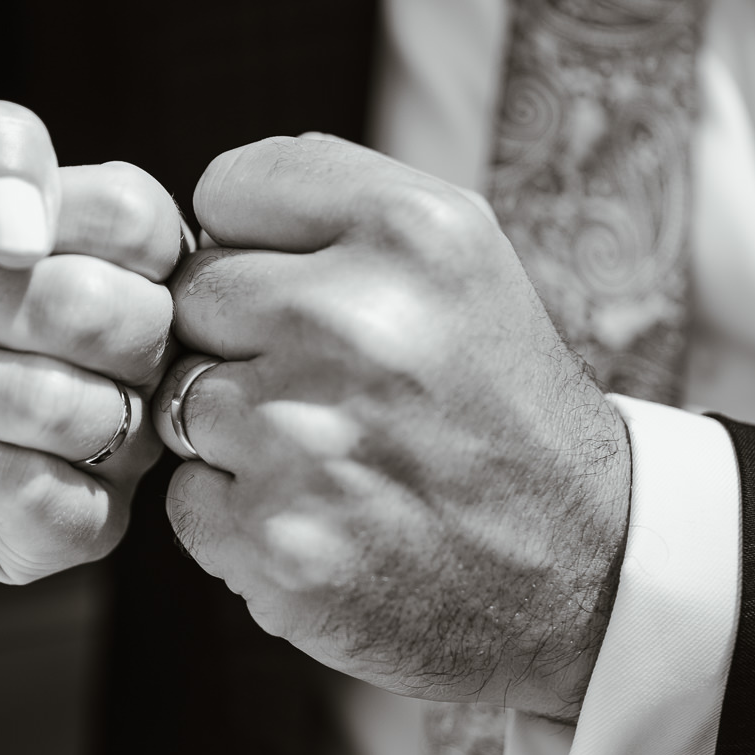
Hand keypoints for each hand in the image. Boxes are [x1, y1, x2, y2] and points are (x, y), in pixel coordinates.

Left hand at [155, 136, 630, 718]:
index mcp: (408, 230)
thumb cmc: (487, 395)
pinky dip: (234, 513)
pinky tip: (318, 517)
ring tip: (331, 454)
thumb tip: (191, 221)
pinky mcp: (278, 542)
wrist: (575, 564)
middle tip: (328, 384)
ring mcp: (309, 441)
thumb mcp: (454, 253)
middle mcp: (352, 324)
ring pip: (179, 401)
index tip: (306, 287)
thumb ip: (324, 199)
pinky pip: (186, 496)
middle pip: (190, 297)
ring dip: (234, 433)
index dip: (253, 245)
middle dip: (237, 339)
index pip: (225, 190)